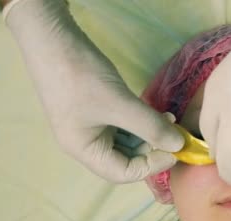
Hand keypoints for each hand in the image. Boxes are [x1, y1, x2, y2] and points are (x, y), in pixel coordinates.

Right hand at [3, 0, 183, 182]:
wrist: (51, 36)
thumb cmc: (81, 75)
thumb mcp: (119, 103)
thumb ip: (150, 126)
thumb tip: (179, 144)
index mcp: (84, 150)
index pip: (123, 173)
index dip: (152, 165)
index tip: (175, 150)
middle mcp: (86, 143)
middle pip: (127, 159)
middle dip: (153, 149)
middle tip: (176, 135)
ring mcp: (90, 126)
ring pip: (127, 141)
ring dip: (149, 134)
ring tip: (169, 120)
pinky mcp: (96, 109)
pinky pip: (123, 124)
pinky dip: (141, 122)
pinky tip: (157, 113)